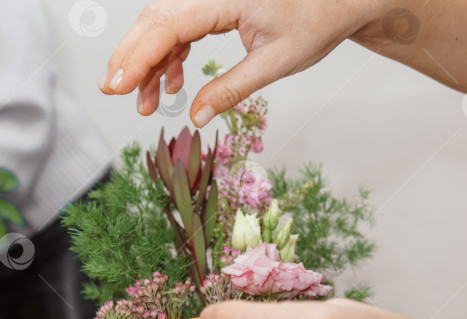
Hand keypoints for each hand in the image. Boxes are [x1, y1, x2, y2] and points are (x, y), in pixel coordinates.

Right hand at [99, 0, 382, 123]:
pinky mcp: (215, 4)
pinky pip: (181, 27)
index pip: (168, 25)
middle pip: (155, 19)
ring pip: (163, 24)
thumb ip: (232, 89)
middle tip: (115, 92)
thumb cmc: (315, 22)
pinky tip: (172, 84)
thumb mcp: (275, 62)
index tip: (119, 86)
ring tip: (147, 102)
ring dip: (150, 62)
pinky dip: (170, 56)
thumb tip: (195, 116)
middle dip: (132, 57)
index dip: (138, 57)